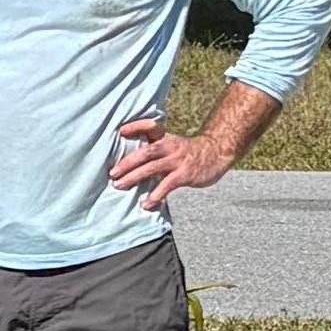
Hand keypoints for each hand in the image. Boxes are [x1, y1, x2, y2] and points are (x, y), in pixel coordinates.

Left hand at [106, 109, 229, 205]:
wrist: (217, 153)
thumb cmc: (190, 152)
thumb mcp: (173, 145)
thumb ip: (155, 151)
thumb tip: (132, 163)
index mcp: (165, 138)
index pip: (149, 128)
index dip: (135, 127)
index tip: (120, 131)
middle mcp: (170, 147)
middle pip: (145, 152)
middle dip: (127, 162)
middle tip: (112, 173)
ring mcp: (177, 160)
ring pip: (152, 167)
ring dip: (134, 176)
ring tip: (120, 185)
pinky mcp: (185, 174)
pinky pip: (167, 184)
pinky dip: (156, 194)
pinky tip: (146, 203)